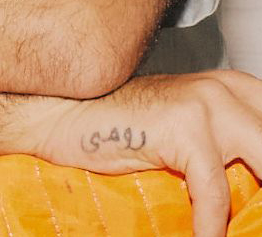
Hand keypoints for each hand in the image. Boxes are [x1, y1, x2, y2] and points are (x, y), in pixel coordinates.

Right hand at [32, 70, 261, 236]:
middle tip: (258, 212)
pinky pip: (215, 189)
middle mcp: (220, 88)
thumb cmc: (117, 128)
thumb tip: (253, 189)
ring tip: (246, 225)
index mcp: (225, 86)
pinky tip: (204, 236)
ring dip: (257, 201)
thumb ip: (222, 146)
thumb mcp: (182, 130)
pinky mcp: (182, 127)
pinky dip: (211, 221)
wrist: (65, 115)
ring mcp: (203, 103)